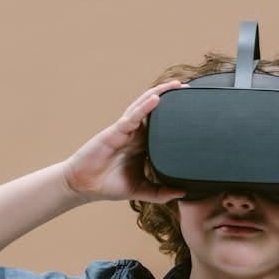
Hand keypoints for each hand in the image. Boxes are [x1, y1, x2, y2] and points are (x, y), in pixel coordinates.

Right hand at [62, 81, 188, 202]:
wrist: (85, 186)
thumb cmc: (109, 184)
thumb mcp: (141, 190)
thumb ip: (160, 192)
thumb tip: (183, 192)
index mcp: (143, 144)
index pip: (162, 125)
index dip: (176, 115)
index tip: (194, 108)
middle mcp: (135, 133)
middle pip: (155, 109)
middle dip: (171, 97)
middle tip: (189, 88)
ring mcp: (125, 130)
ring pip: (144, 106)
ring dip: (160, 93)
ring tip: (175, 85)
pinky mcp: (115, 132)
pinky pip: (132, 117)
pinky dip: (144, 108)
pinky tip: (156, 99)